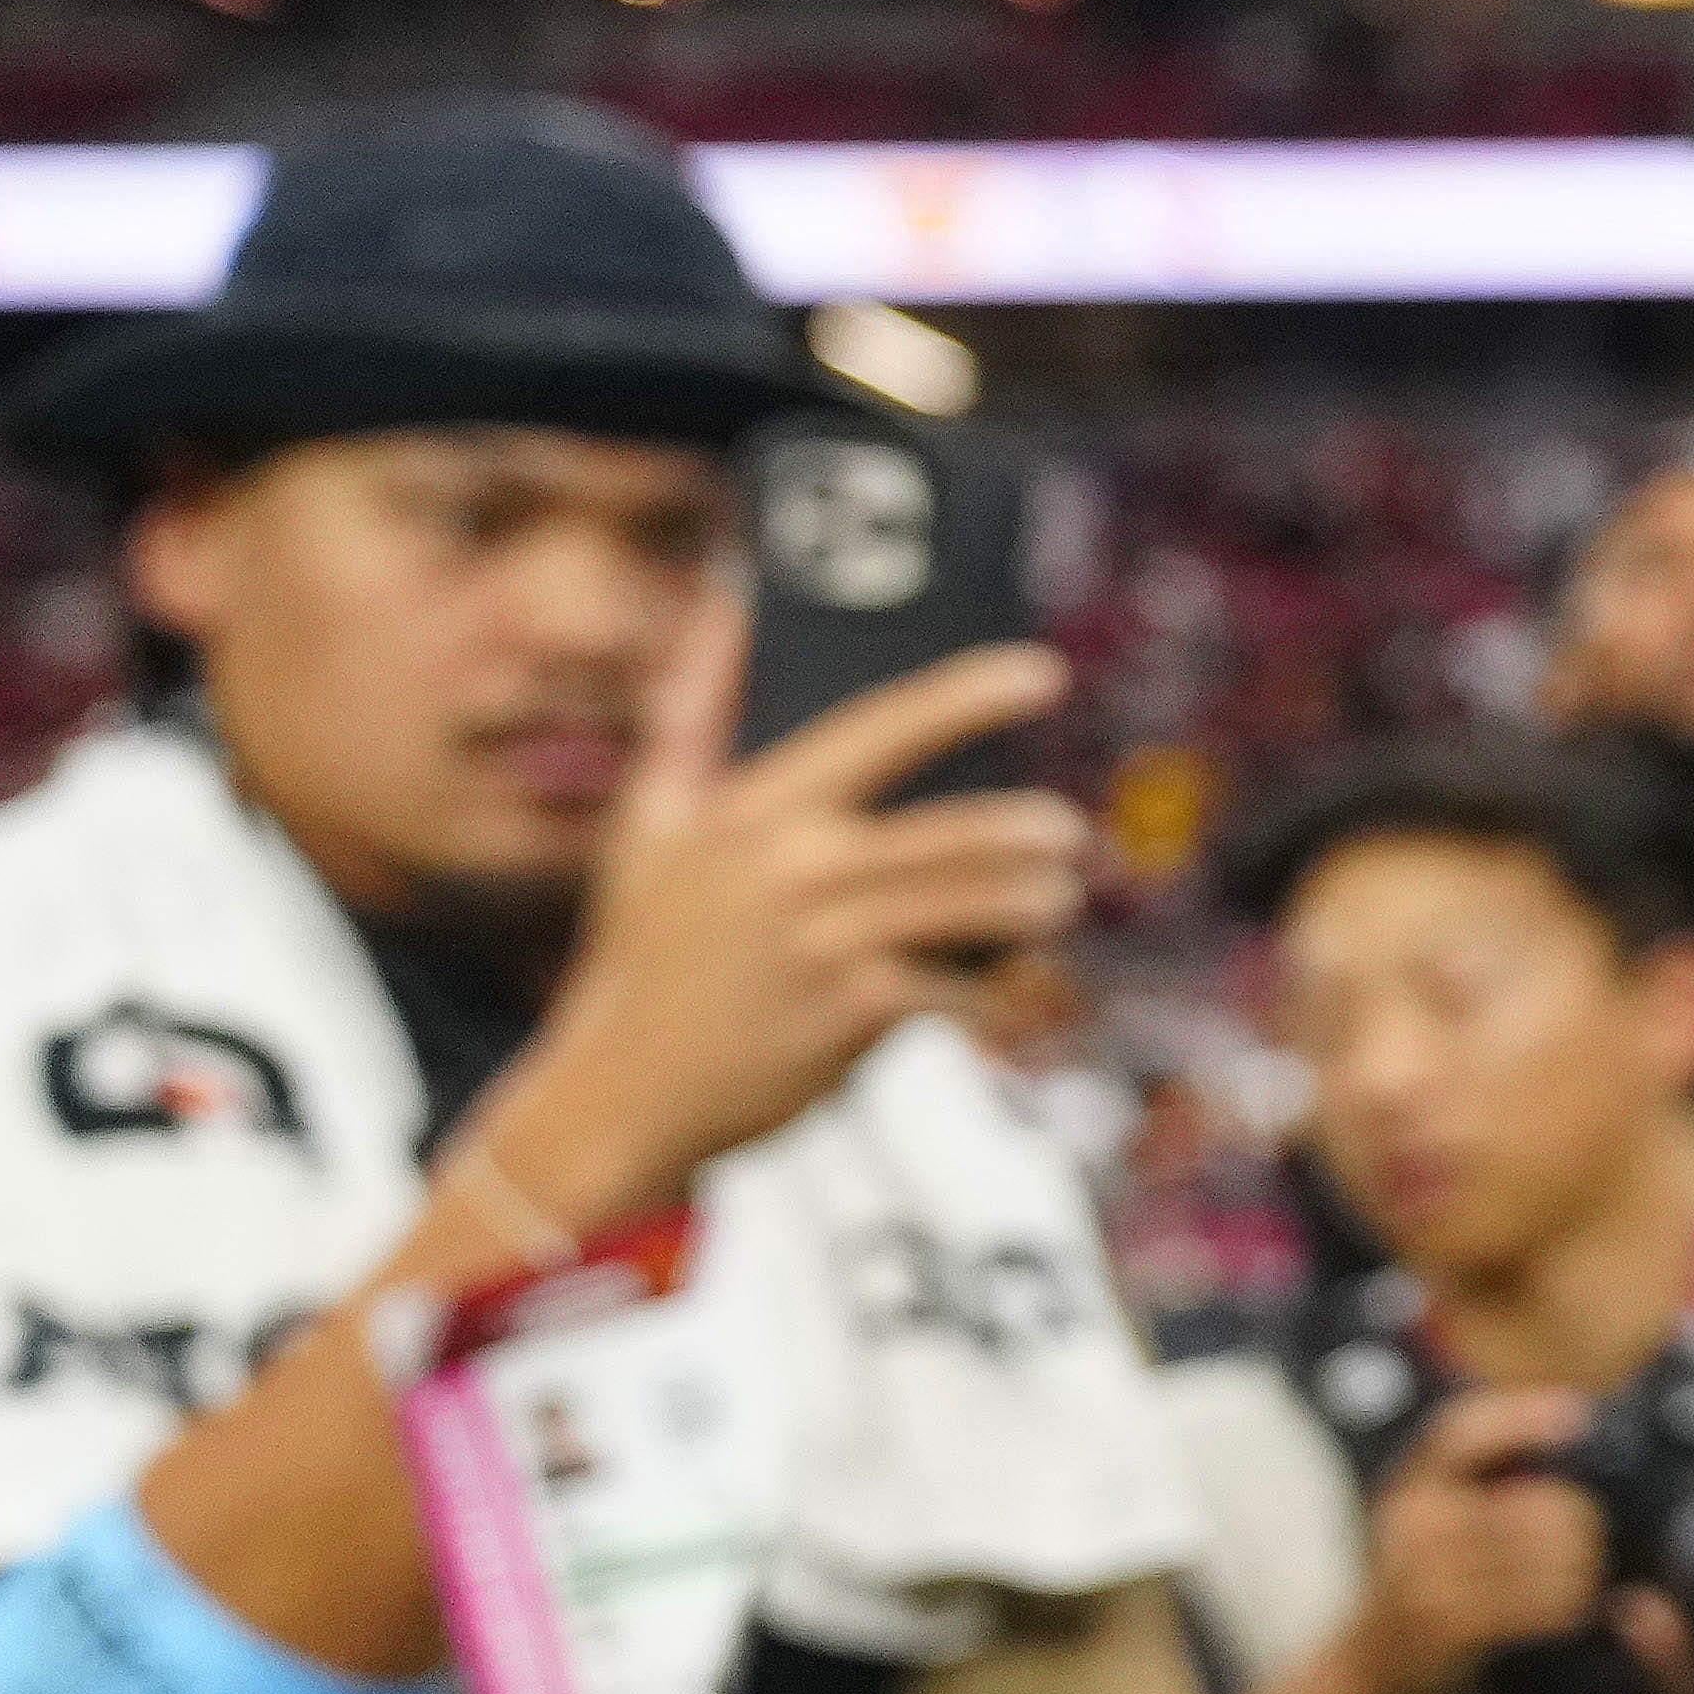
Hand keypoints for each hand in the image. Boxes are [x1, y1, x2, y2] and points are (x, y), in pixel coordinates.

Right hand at [484, 576, 1090, 1230]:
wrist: (623, 1089)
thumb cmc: (644, 947)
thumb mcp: (650, 822)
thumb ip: (691, 711)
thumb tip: (724, 605)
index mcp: (758, 810)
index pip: (885, 728)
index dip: (970, 694)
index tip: (1044, 671)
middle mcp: (797, 869)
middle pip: (959, 831)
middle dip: (1034, 830)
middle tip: (1070, 831)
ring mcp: (827, 945)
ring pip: (978, 907)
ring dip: (1036, 903)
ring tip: (1057, 898)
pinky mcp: (850, 1018)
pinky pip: (960, 989)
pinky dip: (997, 988)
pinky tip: (1011, 984)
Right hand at [1333, 1391, 1607, 1693]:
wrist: (1366, 1662)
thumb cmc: (1416, 1579)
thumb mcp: (1425, 1516)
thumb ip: (1478, 1479)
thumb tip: (1566, 1423)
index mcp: (1412, 1484)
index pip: (1461, 1432)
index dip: (1520, 1416)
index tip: (1578, 1413)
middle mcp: (1416, 1522)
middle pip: (1536, 1504)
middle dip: (1582, 1522)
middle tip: (1594, 1539)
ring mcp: (1428, 1575)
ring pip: (1548, 1554)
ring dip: (1583, 1567)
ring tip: (1585, 1575)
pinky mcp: (1450, 1624)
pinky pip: (1540, 1603)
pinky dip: (1570, 1603)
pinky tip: (1572, 1605)